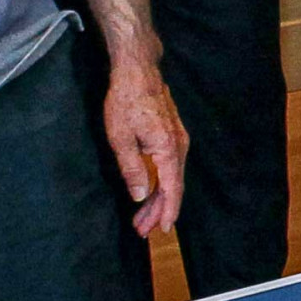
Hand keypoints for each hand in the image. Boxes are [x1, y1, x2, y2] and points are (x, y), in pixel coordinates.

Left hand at [102, 45, 188, 236]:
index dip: (167, 212)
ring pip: (172, 176)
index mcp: (168, 149)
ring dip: (159, 198)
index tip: (162, 230)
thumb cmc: (126, 100)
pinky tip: (151, 189)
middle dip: (158, 210)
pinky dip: (162, 181)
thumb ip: (132, 169)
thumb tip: (141, 195)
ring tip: (143, 216)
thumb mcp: (121, 138)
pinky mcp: (173, 133)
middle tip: (141, 229)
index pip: (172, 189)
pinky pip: (171, 165)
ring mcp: (178, 138)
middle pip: (173, 186)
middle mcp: (179, 146)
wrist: (137, 70)